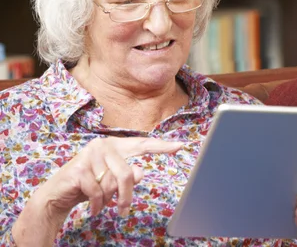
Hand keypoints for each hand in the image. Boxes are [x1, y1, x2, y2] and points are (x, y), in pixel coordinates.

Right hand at [12, 137, 182, 244]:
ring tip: (101, 205)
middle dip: (126, 196)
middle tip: (124, 211)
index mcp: (115, 145)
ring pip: (112, 183)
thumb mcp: (111, 182)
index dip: (161, 146)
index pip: (142, 144)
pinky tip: (93, 209)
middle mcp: (103, 145)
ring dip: (108, 200)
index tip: (180, 146)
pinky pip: (97, 192)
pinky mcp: (79, 169)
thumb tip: (141, 172)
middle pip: (127, 173)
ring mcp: (90, 155)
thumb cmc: (88, 186)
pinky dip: (97, 205)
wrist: (56, 196)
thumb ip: (128, 176)